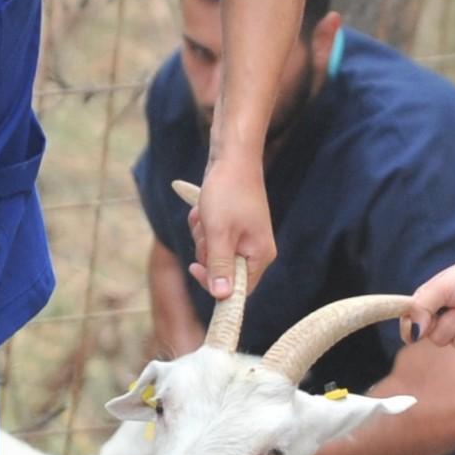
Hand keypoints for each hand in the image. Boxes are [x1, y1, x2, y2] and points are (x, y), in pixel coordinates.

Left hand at [186, 161, 275, 301]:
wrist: (232, 157)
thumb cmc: (228, 193)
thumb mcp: (219, 234)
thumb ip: (220, 267)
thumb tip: (222, 297)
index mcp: (260, 256)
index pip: (238, 289)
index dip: (214, 283)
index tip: (193, 267)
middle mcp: (256, 250)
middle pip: (222, 271)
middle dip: (206, 251)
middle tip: (206, 229)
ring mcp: (245, 237)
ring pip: (213, 253)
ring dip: (202, 236)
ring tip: (205, 214)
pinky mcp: (234, 226)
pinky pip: (212, 237)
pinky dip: (204, 225)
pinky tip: (203, 209)